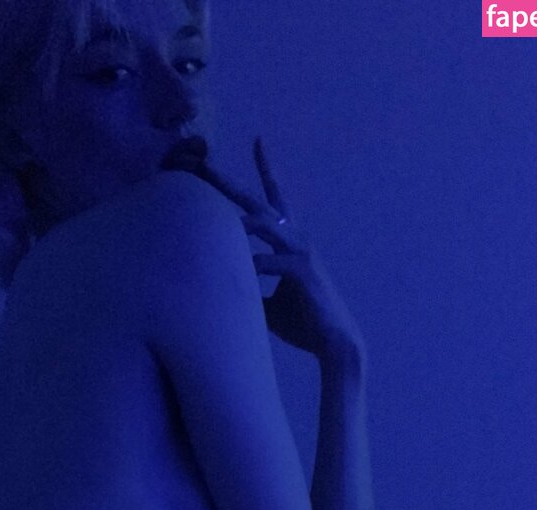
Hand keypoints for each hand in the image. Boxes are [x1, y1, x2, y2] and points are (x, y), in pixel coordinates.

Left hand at [197, 137, 363, 360]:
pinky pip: (266, 261)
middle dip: (230, 183)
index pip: (276, 199)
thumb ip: (248, 289)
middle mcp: (296, 239)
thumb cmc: (303, 323)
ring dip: (235, 218)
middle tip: (203, 163)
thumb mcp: (267, 304)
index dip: (268, 169)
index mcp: (290, 242)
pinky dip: (247, 263)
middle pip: (260, 203)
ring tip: (208, 215)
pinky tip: (231, 267)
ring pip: (263, 223)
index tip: (258, 141)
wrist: (333, 342)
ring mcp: (300, 252)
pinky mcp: (301, 271)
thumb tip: (221, 291)